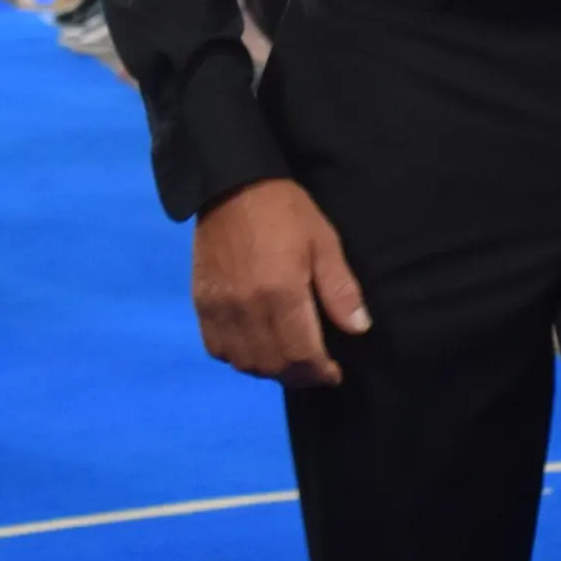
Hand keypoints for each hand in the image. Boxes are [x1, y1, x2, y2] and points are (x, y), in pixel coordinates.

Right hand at [193, 177, 369, 387]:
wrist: (231, 185)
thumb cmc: (286, 211)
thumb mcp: (324, 242)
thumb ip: (340, 290)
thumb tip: (359, 329)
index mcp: (281, 293)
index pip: (301, 354)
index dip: (320, 372)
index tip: (333, 374)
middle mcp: (247, 308)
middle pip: (272, 365)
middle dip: (298, 375)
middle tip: (315, 370)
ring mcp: (219, 308)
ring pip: (243, 362)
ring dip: (268, 369)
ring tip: (288, 359)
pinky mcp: (201, 303)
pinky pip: (216, 348)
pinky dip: (238, 356)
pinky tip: (255, 346)